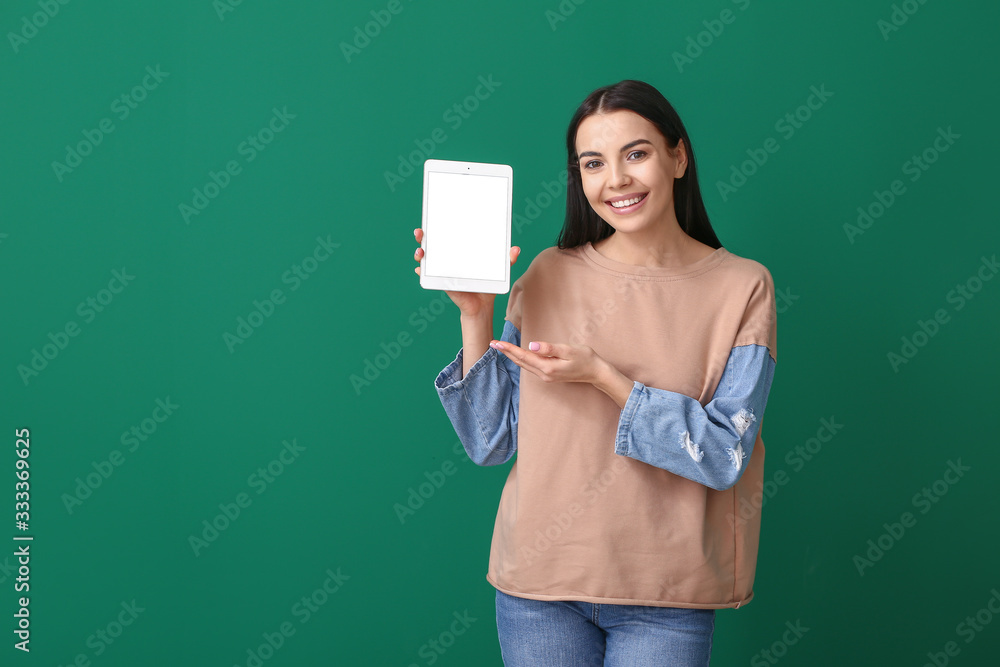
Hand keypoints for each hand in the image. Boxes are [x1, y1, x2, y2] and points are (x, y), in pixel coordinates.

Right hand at [412, 227, 519, 318]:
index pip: (445, 236)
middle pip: (431, 245)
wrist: (482, 306)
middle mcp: (447, 261)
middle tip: (420, 232)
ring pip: (426, 260)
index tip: (432, 219)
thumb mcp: (498, 270)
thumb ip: (506, 260)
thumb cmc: (487, 285)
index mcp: (458, 253)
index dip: (438, 227)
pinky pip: (427, 277)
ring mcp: (442, 272)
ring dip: (420, 254)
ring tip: (421, 252)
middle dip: (422, 237)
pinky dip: (422, 273)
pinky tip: (420, 269)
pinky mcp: (442, 283)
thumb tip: (516, 249)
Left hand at [490, 339, 634, 407]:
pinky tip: (517, 355)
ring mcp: (546, 376)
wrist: (596, 373)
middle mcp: (544, 374)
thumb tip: (532, 345)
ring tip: (501, 348)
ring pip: (524, 365)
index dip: (509, 349)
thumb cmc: (585, 358)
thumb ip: (550, 348)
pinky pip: (530, 367)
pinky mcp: (549, 375)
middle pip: (521, 361)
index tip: (497, 343)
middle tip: (493, 343)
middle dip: (506, 352)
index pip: (524, 356)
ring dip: (512, 356)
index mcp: (548, 367)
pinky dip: (521, 360)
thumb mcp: (569, 350)